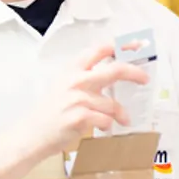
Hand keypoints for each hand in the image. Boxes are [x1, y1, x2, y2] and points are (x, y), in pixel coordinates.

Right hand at [22, 44, 149, 155]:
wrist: (33, 133)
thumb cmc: (52, 111)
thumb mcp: (64, 85)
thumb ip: (86, 77)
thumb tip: (115, 72)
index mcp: (72, 69)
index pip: (99, 49)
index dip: (120, 45)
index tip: (136, 46)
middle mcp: (75, 80)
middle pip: (114, 70)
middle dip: (134, 73)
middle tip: (145, 78)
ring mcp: (77, 98)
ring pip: (112, 103)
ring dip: (121, 114)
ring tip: (124, 120)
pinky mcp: (79, 117)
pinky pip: (106, 119)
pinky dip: (108, 124)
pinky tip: (105, 127)